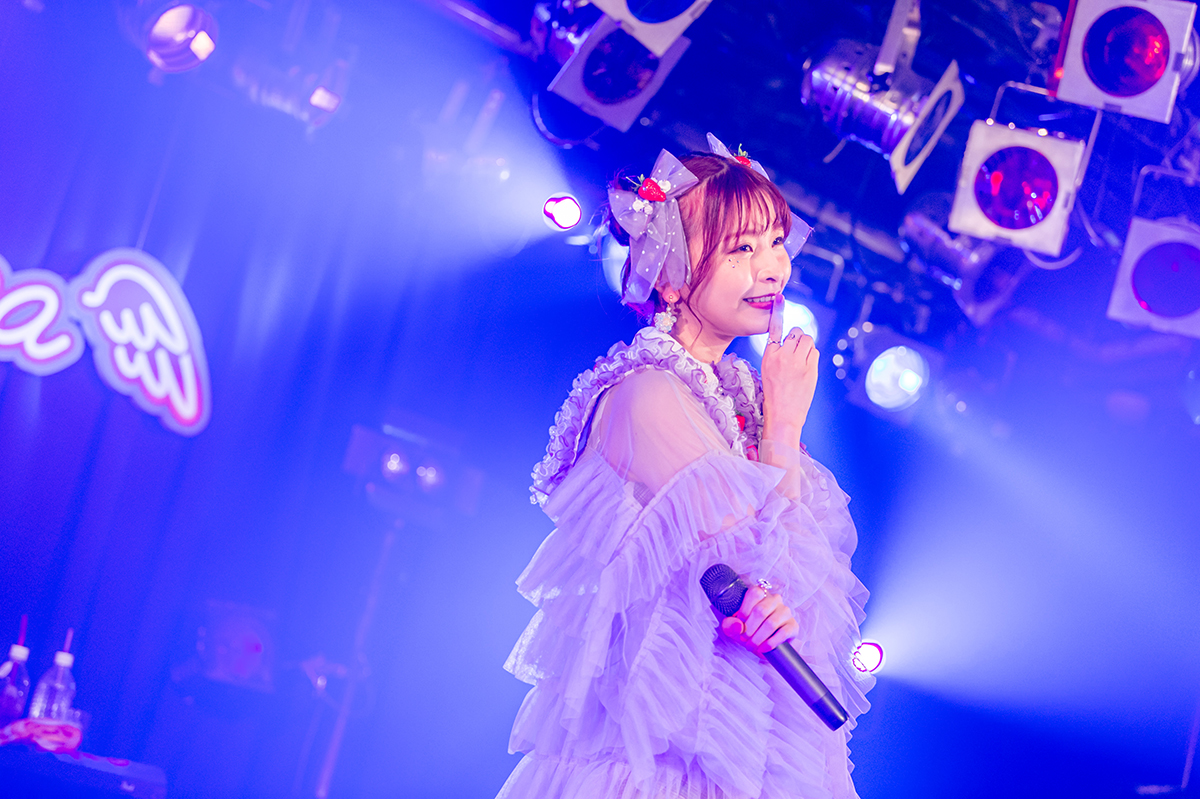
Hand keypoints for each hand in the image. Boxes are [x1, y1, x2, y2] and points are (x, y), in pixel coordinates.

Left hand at [718, 584, 799, 655]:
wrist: (764, 642)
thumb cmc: (748, 629)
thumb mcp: (734, 626)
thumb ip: (730, 624)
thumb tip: (737, 626)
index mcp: (761, 593)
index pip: (754, 593)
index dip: (744, 611)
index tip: (739, 625)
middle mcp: (775, 599)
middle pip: (761, 611)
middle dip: (749, 628)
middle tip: (744, 639)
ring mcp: (785, 612)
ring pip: (771, 623)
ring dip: (758, 638)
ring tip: (751, 646)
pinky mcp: (793, 625)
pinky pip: (783, 633)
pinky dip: (770, 643)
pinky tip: (763, 648)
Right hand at [761, 294, 818, 448]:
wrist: (783, 414)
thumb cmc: (774, 393)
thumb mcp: (768, 370)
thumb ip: (778, 354)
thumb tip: (794, 340)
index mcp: (769, 355)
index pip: (774, 329)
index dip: (778, 311)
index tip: (780, 297)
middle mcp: (783, 355)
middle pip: (796, 333)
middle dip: (798, 339)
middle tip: (795, 353)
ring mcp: (798, 362)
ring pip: (808, 340)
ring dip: (806, 346)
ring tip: (801, 361)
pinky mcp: (811, 368)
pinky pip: (815, 352)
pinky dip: (812, 356)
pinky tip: (807, 368)